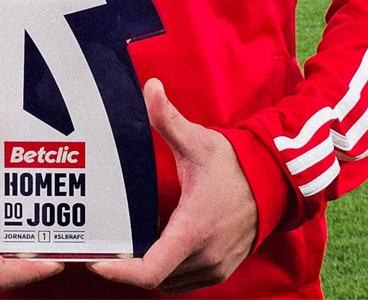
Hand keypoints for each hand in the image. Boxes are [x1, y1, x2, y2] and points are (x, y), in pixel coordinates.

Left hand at [87, 79, 257, 294]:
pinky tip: (155, 247)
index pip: (150, 271)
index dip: (117, 272)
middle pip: (154, 279)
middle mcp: (204, 257)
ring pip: (169, 284)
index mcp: (193, 230)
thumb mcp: (197, 141)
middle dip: (125, 268)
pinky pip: (185, 282)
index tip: (94, 260)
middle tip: (102, 246)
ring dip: (147, 271)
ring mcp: (215, 267)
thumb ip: (169, 119)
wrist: (273, 182)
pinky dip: (167, 271)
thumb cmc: (234, 165)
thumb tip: (150, 87)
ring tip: (123, 248)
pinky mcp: (221, 270)